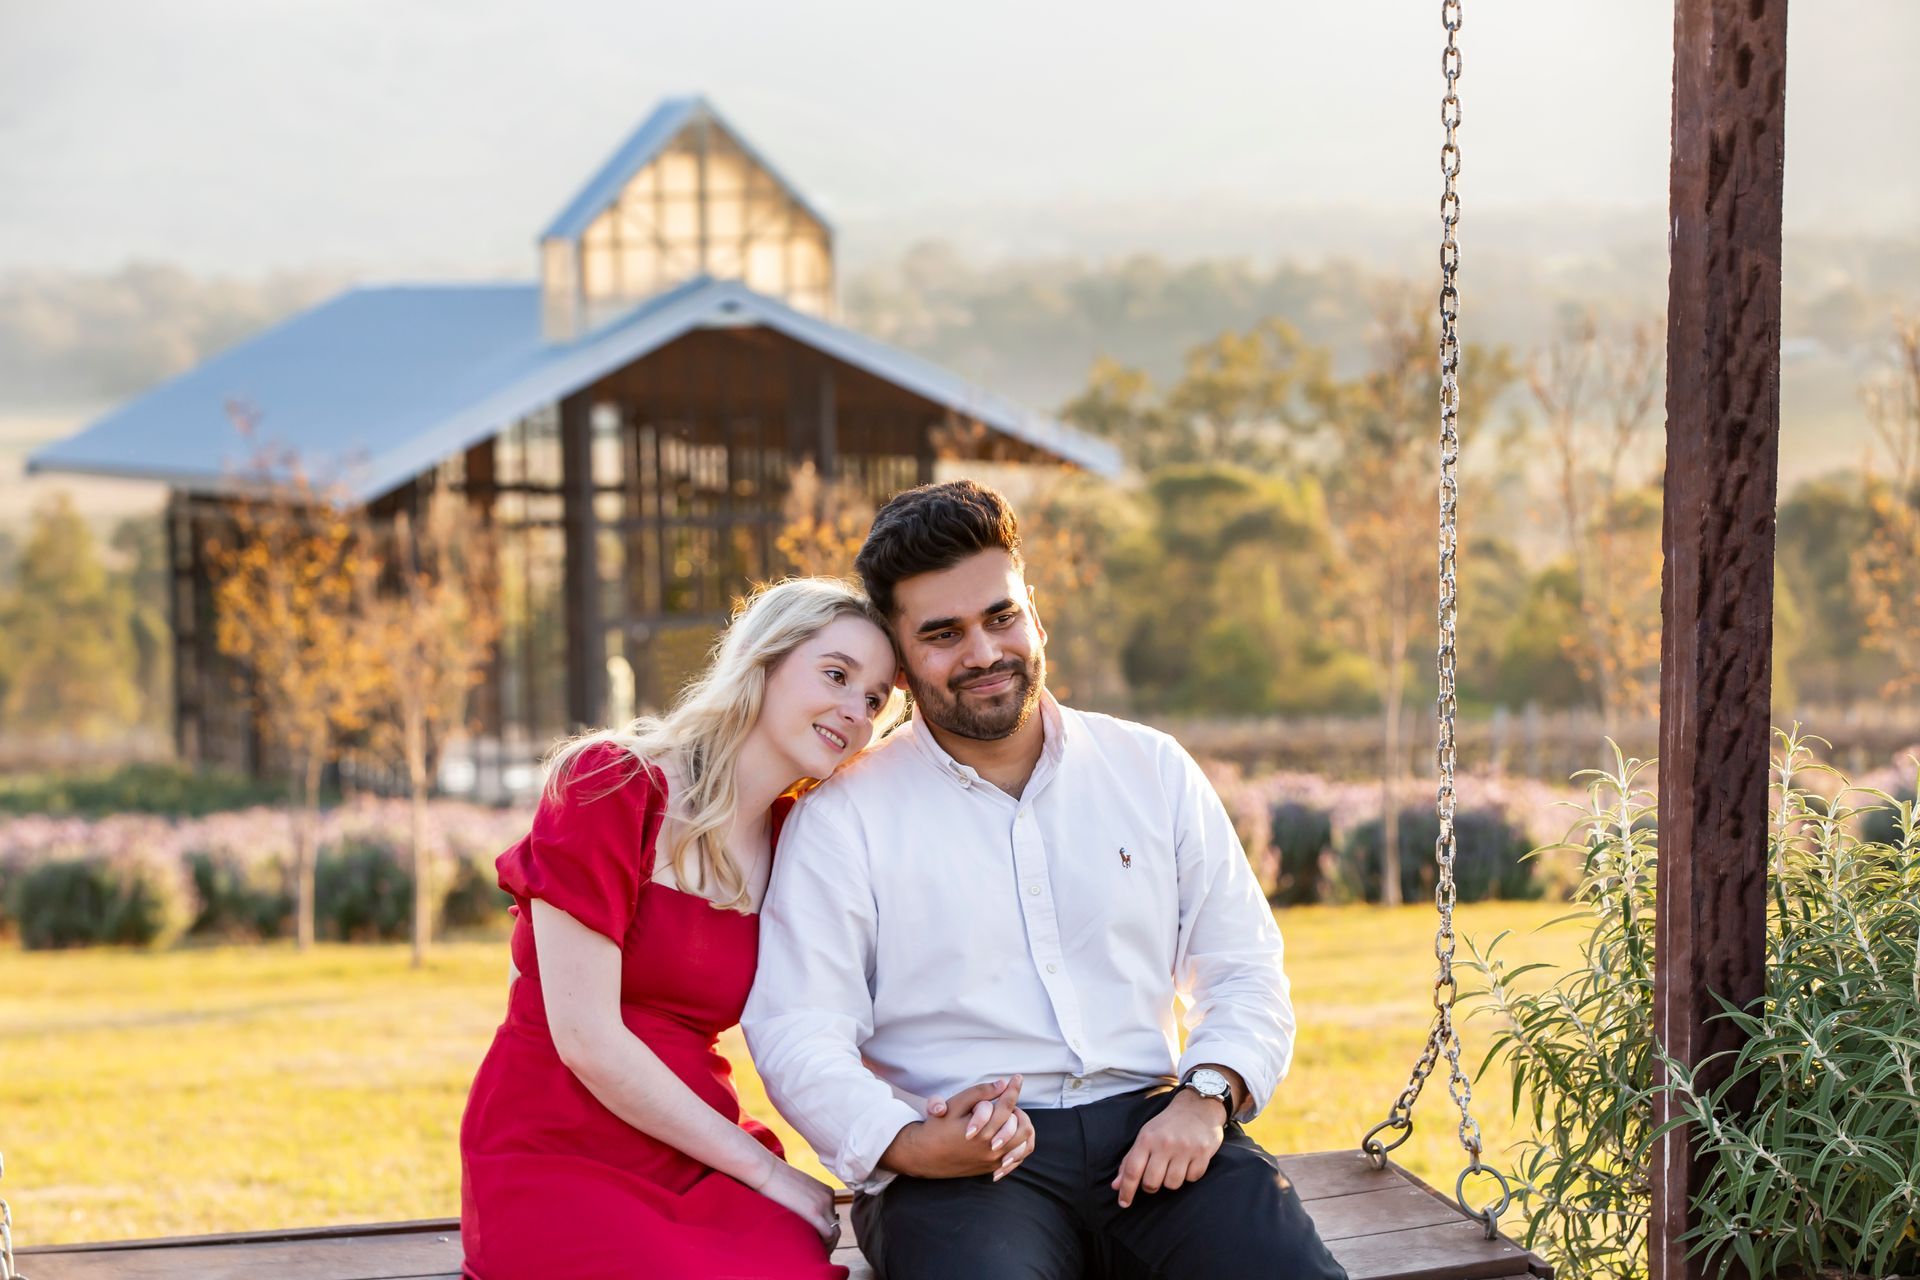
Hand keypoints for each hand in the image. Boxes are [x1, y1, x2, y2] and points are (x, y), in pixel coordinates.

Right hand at [752, 1155, 840, 1246]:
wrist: (767, 1171)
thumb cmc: (775, 1182)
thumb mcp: (798, 1192)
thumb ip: (805, 1204)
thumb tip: (802, 1221)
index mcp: (826, 1192)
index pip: (832, 1219)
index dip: (826, 1234)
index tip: (816, 1244)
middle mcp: (829, 1197)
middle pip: (835, 1226)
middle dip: (828, 1242)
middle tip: (816, 1254)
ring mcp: (823, 1204)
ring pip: (834, 1233)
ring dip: (826, 1246)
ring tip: (813, 1256)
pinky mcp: (814, 1212)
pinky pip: (828, 1234)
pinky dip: (824, 1246)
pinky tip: (813, 1253)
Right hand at [883, 1075, 1035, 1179]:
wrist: (924, 1156)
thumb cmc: (937, 1128)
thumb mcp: (954, 1105)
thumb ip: (979, 1093)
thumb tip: (1002, 1084)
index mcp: (983, 1131)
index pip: (1007, 1106)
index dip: (1014, 1088)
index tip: (1017, 1078)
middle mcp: (992, 1148)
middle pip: (1022, 1126)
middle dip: (1019, 1109)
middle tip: (1008, 1101)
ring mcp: (993, 1161)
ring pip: (1023, 1143)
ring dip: (1021, 1126)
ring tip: (1011, 1117)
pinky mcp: (991, 1168)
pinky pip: (1017, 1157)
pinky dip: (1019, 1144)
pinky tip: (1012, 1134)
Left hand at [1111, 1088, 1225, 1207]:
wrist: (1198, 1106)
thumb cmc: (1167, 1125)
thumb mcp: (1146, 1136)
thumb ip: (1130, 1160)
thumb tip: (1116, 1185)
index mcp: (1147, 1138)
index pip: (1132, 1170)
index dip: (1126, 1190)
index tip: (1123, 1204)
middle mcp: (1165, 1143)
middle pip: (1152, 1183)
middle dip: (1151, 1186)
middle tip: (1155, 1178)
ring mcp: (1185, 1148)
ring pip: (1172, 1184)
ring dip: (1171, 1181)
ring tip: (1173, 1166)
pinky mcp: (1203, 1153)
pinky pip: (1192, 1179)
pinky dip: (1189, 1175)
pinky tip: (1188, 1163)